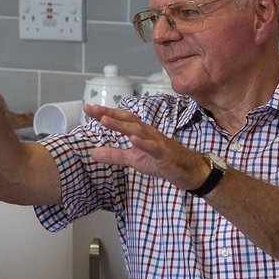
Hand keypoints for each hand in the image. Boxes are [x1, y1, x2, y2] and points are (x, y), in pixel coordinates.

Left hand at [84, 104, 207, 189]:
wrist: (189, 171)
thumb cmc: (162, 160)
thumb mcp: (133, 159)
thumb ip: (113, 155)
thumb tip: (92, 153)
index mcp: (140, 132)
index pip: (121, 119)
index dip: (105, 113)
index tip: (88, 108)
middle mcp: (148, 132)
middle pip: (127, 120)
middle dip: (109, 114)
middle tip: (92, 109)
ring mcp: (157, 142)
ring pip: (138, 130)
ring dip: (121, 124)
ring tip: (105, 120)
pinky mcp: (165, 154)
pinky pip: (153, 147)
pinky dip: (143, 142)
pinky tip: (133, 139)